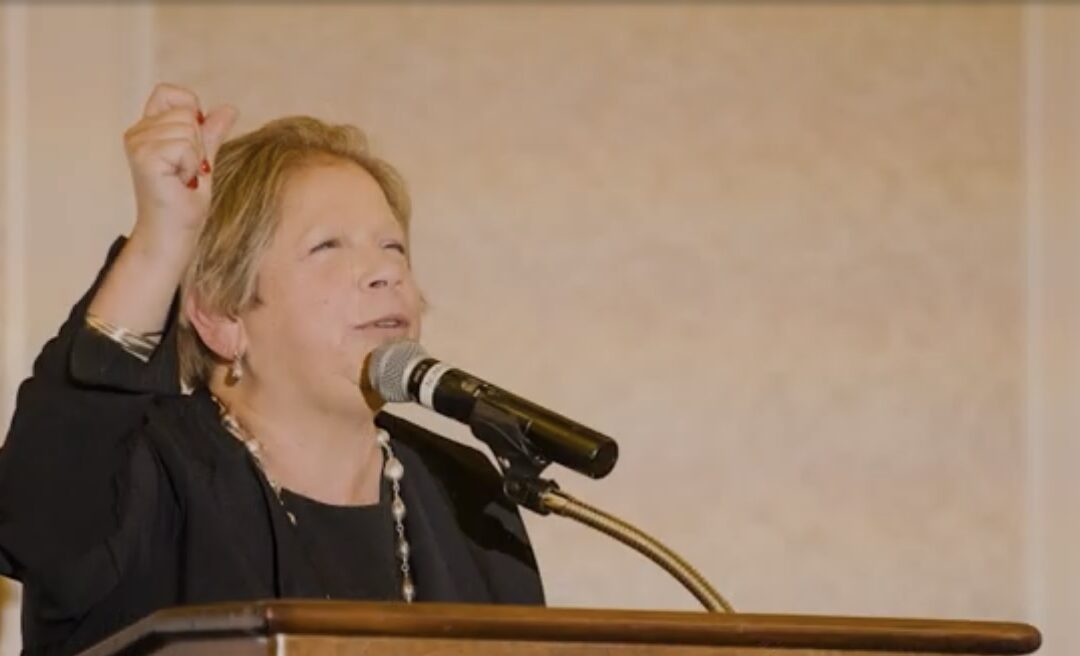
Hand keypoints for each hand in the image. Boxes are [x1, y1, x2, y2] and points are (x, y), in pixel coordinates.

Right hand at [124, 83, 237, 249]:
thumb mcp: (203, 161)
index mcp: (147, 129)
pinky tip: (178, 182)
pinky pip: (185, 146)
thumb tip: (229, 108)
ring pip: (188, 129)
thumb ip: (210, 134)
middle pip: (187, 113)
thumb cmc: (184, 203)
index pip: (169, 93)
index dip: (189, 109)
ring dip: (194, 158)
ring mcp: (137, 143)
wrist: (174, 234)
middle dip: (198, 144)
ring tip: (180, 179)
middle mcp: (137, 132)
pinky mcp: (144, 156)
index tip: (192, 143)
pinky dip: (190, 166)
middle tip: (185, 172)